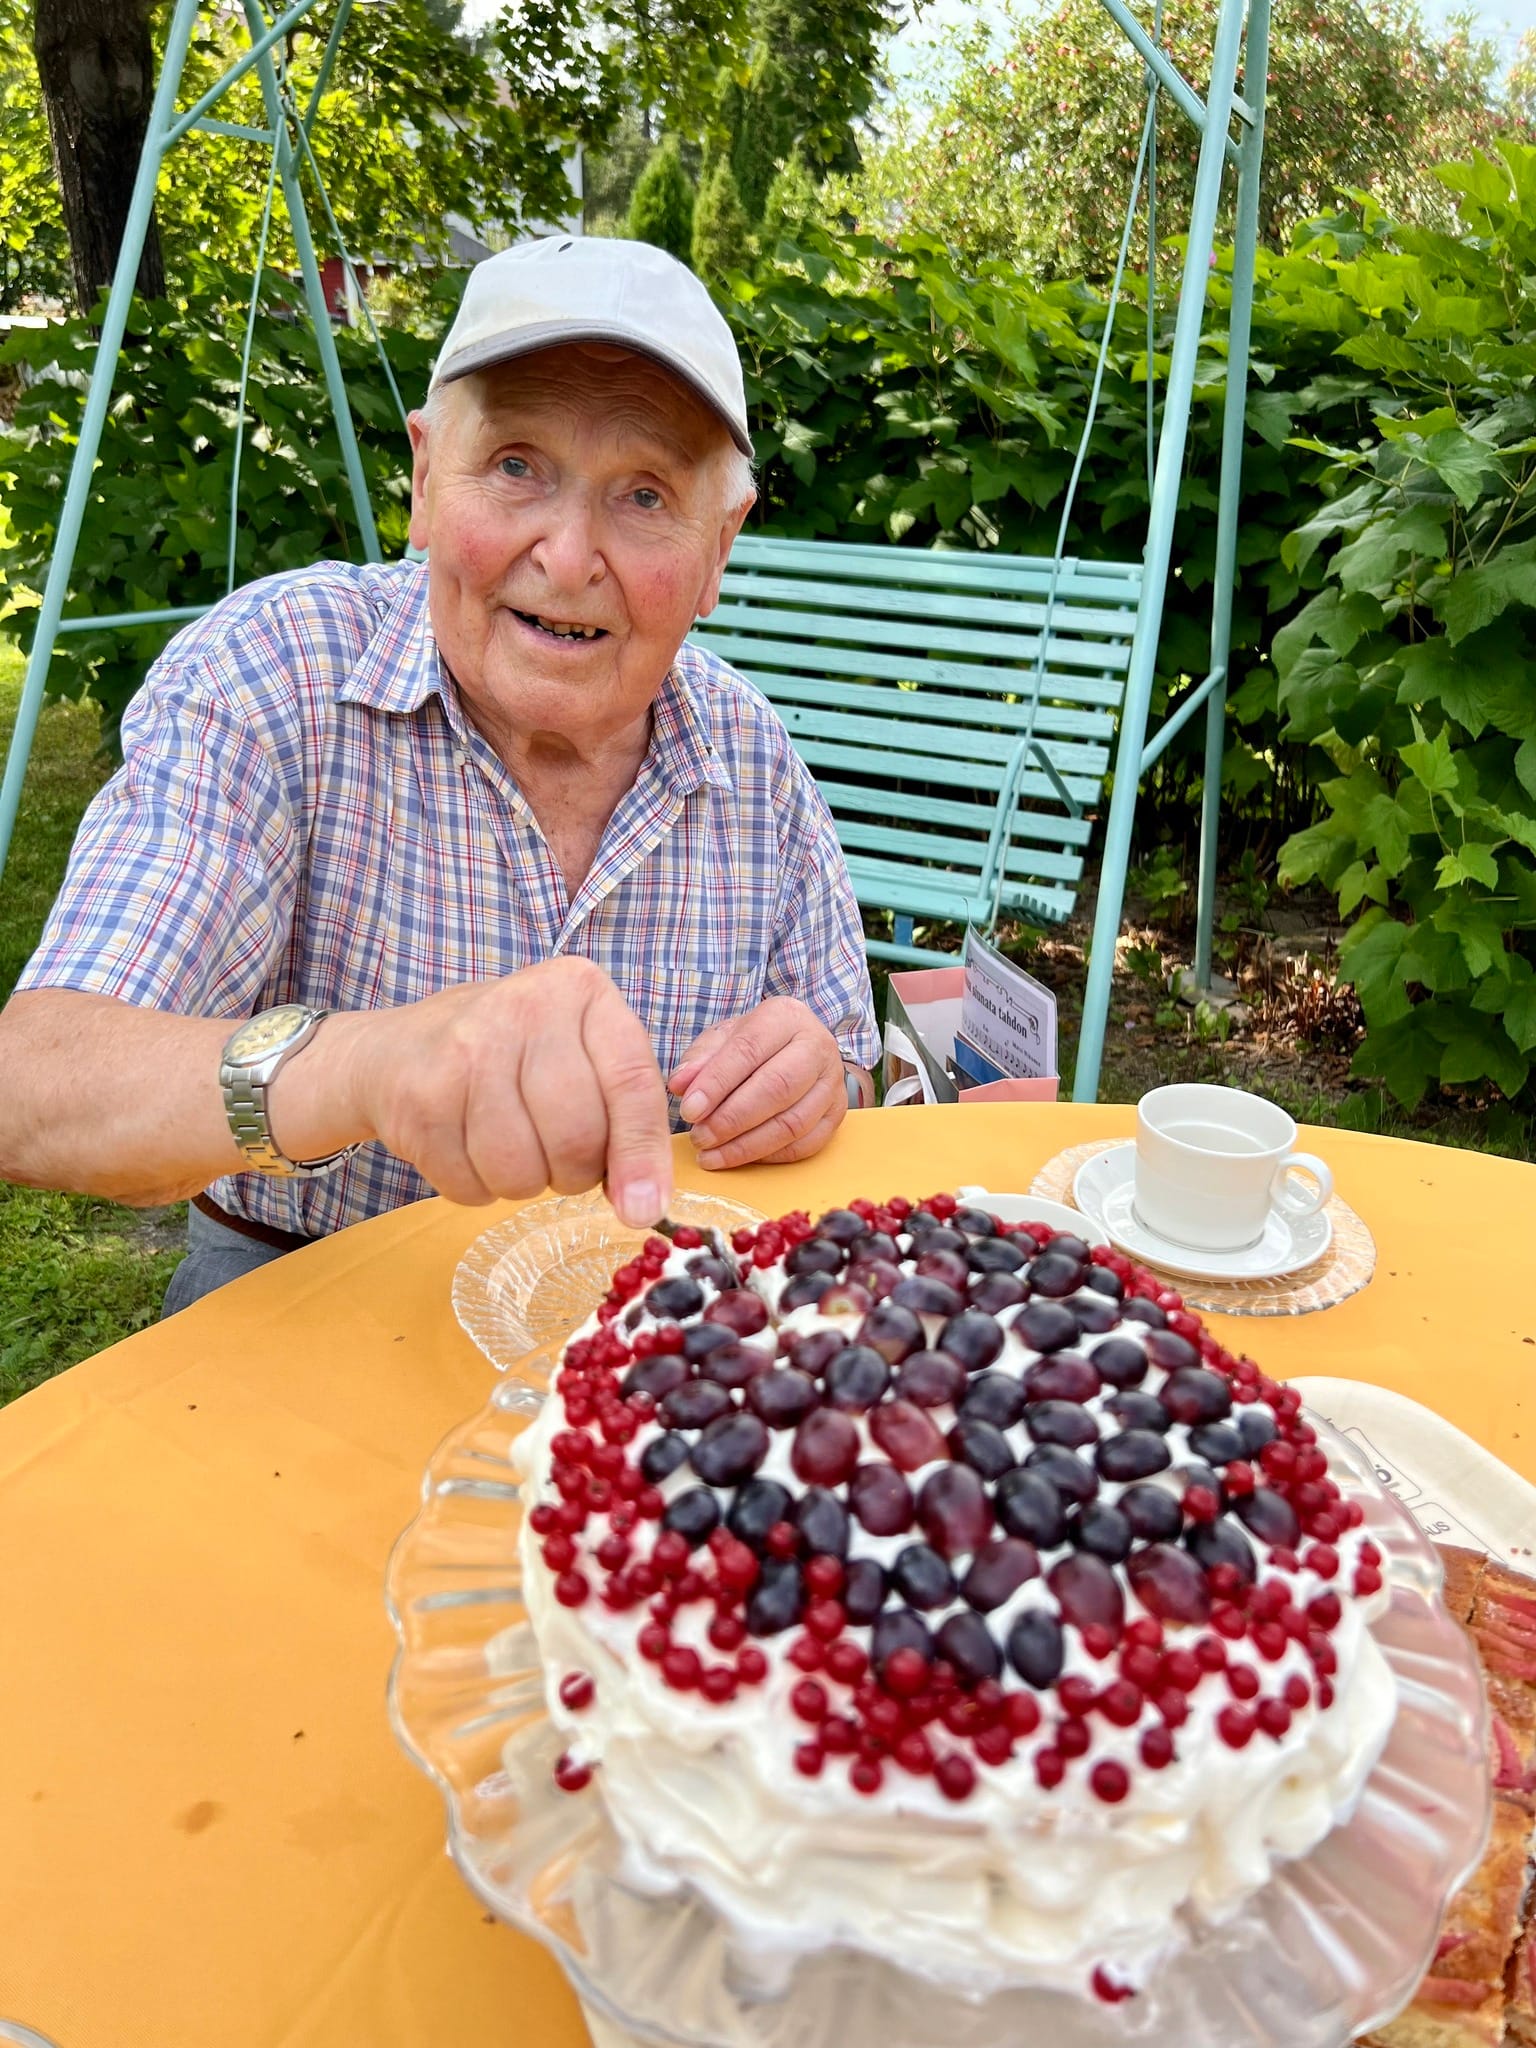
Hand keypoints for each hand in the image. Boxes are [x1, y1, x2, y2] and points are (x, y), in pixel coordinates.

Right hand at [330, 956, 672, 1223]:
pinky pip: (470, 1186)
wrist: (398, 1049)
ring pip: (521, 1170)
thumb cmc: (512, 1057)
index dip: (641, 1153)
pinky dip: (478, 1187)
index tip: (645, 1210)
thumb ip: (626, 1120)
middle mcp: (524, 1006)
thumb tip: (645, 1208)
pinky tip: (468, 1147)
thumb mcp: (582, 1059)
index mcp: (578, 989)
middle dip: (574, 1173)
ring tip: (511, 1147)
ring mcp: (465, 1049)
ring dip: (523, 1183)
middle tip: (559, 1160)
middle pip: (576, 1136)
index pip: (631, 1081)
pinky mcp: (419, 1097)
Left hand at [669, 997, 848, 1168]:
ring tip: (712, 1154)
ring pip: (793, 1122)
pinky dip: (769, 1156)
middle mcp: (817, 1045)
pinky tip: (740, 1157)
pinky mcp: (837, 1113)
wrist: (792, 1050)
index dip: (717, 1083)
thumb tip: (680, 1085)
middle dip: (732, 1119)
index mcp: (785, 1016)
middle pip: (777, 1088)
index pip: (749, 1049)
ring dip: (747, 1146)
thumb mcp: (721, 1040)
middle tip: (700, 1137)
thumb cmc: (751, 1045)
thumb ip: (699, 1060)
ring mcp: (832, 1081)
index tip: (689, 1110)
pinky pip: (806, 1144)